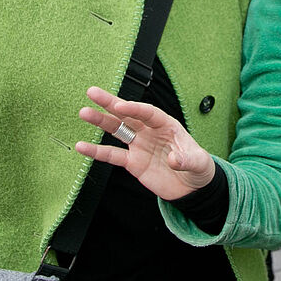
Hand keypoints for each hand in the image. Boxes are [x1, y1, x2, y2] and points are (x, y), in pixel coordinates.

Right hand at [76, 87, 213, 200]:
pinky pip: (112, 155)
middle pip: (127, 114)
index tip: (120, 106)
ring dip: (100, 121)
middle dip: (110, 103)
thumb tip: (173, 160)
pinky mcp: (132, 162)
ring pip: (117, 129)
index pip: (148, 113)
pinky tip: (82, 146)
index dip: (134, 109)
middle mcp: (149, 131)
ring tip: (84, 112)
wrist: (192, 188)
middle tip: (92, 92)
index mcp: (166, 125)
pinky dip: (97, 152)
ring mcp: (139, 145)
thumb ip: (186, 159)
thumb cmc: (198, 167)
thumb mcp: (198, 163)